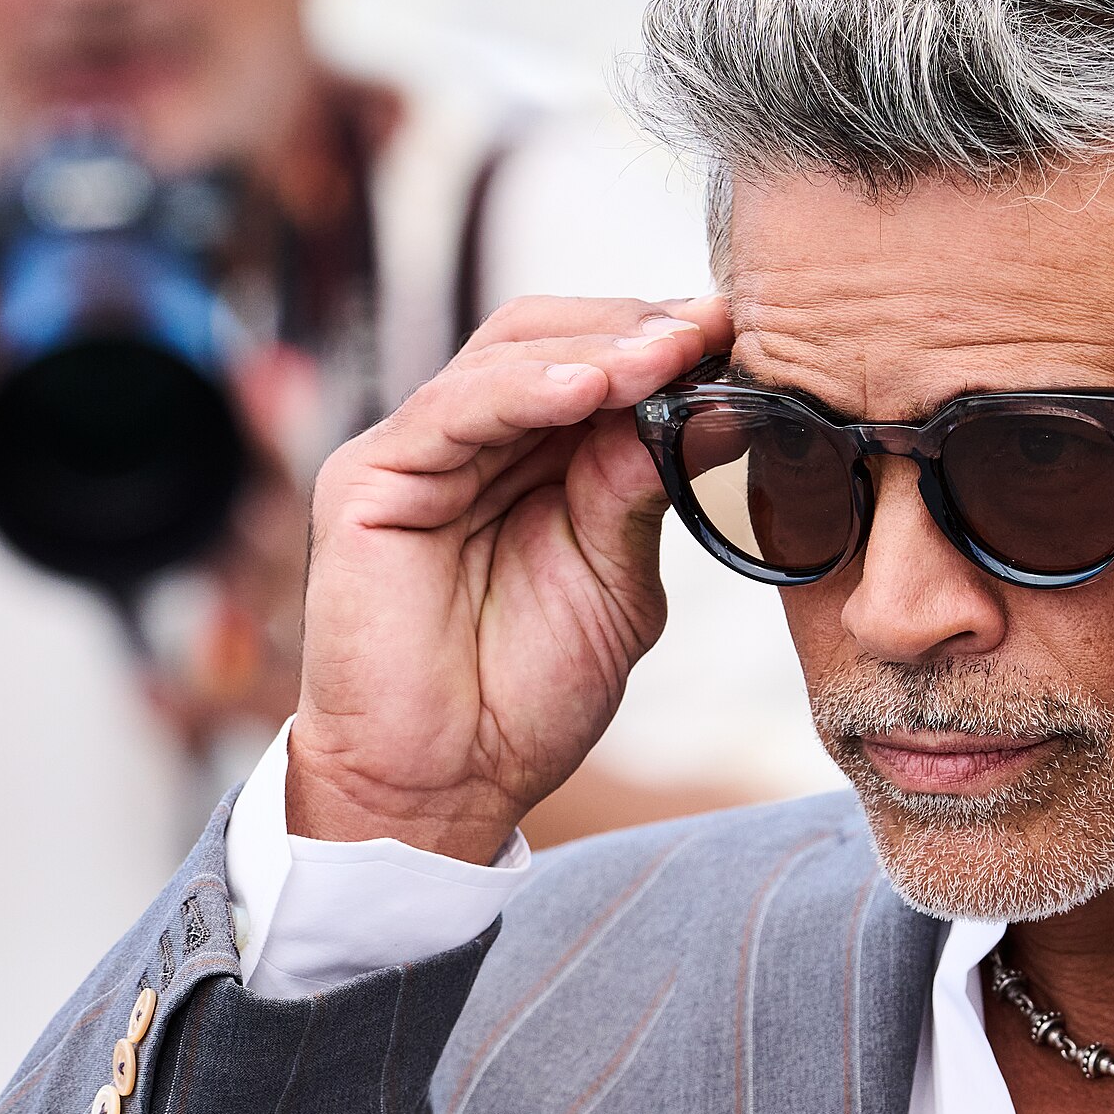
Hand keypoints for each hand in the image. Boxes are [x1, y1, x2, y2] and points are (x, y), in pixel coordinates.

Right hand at [288, 294, 728, 860]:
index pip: (594, 365)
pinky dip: (527, 388)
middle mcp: (470, 443)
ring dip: (598, 348)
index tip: (744, 337)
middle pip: (550, 338)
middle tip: (715, 328)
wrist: (442, 785)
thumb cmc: (522, 698)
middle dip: (637, 329)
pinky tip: (592, 387)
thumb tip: (715, 409)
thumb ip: (643, 493)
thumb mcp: (614, 582)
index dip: (665, 344)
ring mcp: (417, 454)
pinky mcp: (369, 479)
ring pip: (506, 357)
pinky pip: (455, 411)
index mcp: (529, 462)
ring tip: (671, 352)